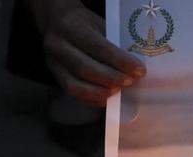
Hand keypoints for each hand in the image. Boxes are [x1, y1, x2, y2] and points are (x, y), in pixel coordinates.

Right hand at [30, 0, 145, 104]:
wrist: (58, 22)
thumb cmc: (86, 25)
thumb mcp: (100, 25)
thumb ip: (114, 44)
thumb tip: (135, 67)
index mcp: (71, 27)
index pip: (98, 47)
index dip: (120, 61)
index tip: (139, 70)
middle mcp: (57, 45)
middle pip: (85, 68)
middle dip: (111, 78)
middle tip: (131, 82)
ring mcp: (53, 63)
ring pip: (75, 85)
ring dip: (101, 92)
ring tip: (119, 91)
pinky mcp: (55, 76)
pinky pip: (73, 93)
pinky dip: (92, 99)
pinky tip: (107, 98)